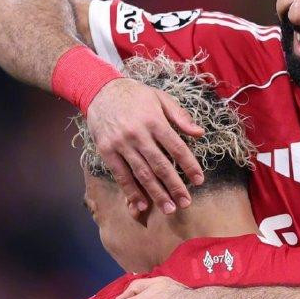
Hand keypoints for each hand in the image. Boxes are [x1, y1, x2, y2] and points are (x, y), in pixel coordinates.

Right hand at [87, 77, 204, 214]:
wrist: (100, 90)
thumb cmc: (135, 95)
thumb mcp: (160, 98)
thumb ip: (180, 116)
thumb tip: (200, 133)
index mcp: (154, 120)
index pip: (177, 148)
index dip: (189, 165)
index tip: (199, 181)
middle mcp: (138, 134)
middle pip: (160, 165)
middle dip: (175, 186)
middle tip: (186, 203)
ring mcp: (121, 144)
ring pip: (142, 173)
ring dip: (156, 193)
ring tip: (169, 208)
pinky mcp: (106, 151)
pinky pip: (121, 175)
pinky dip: (131, 191)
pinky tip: (142, 204)